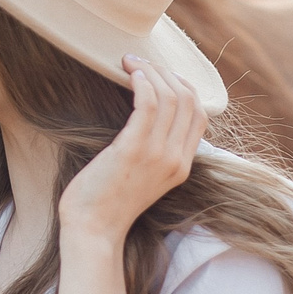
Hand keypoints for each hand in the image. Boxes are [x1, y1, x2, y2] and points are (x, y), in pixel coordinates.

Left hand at [57, 58, 207, 246]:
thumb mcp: (142, 178)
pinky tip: (131, 74)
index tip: (162, 74)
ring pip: (171, 97)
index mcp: (182, 167)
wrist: (93, 230)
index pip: (199, 115)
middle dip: (167, 73)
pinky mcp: (133, 150)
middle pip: (188, 100)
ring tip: (131, 62)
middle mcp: (176, 160)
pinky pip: (149, 104)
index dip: (184, 87)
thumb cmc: (107, 203)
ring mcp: (157, 155)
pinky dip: (143, 83)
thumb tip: (146, 119)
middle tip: (142, 62)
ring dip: (152, 72)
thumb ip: (153, 153)